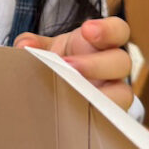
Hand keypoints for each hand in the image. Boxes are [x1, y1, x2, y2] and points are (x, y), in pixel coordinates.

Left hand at [13, 17, 133, 109]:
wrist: (65, 85)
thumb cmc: (64, 60)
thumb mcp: (50, 48)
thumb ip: (37, 44)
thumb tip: (25, 46)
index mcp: (103, 43)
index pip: (118, 30)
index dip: (107, 29)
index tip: (86, 30)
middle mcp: (115, 66)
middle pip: (121, 62)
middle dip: (96, 64)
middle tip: (69, 66)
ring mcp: (116, 91)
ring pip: (123, 93)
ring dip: (99, 95)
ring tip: (71, 95)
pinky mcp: (110, 114)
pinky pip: (110, 118)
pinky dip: (93, 118)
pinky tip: (73, 118)